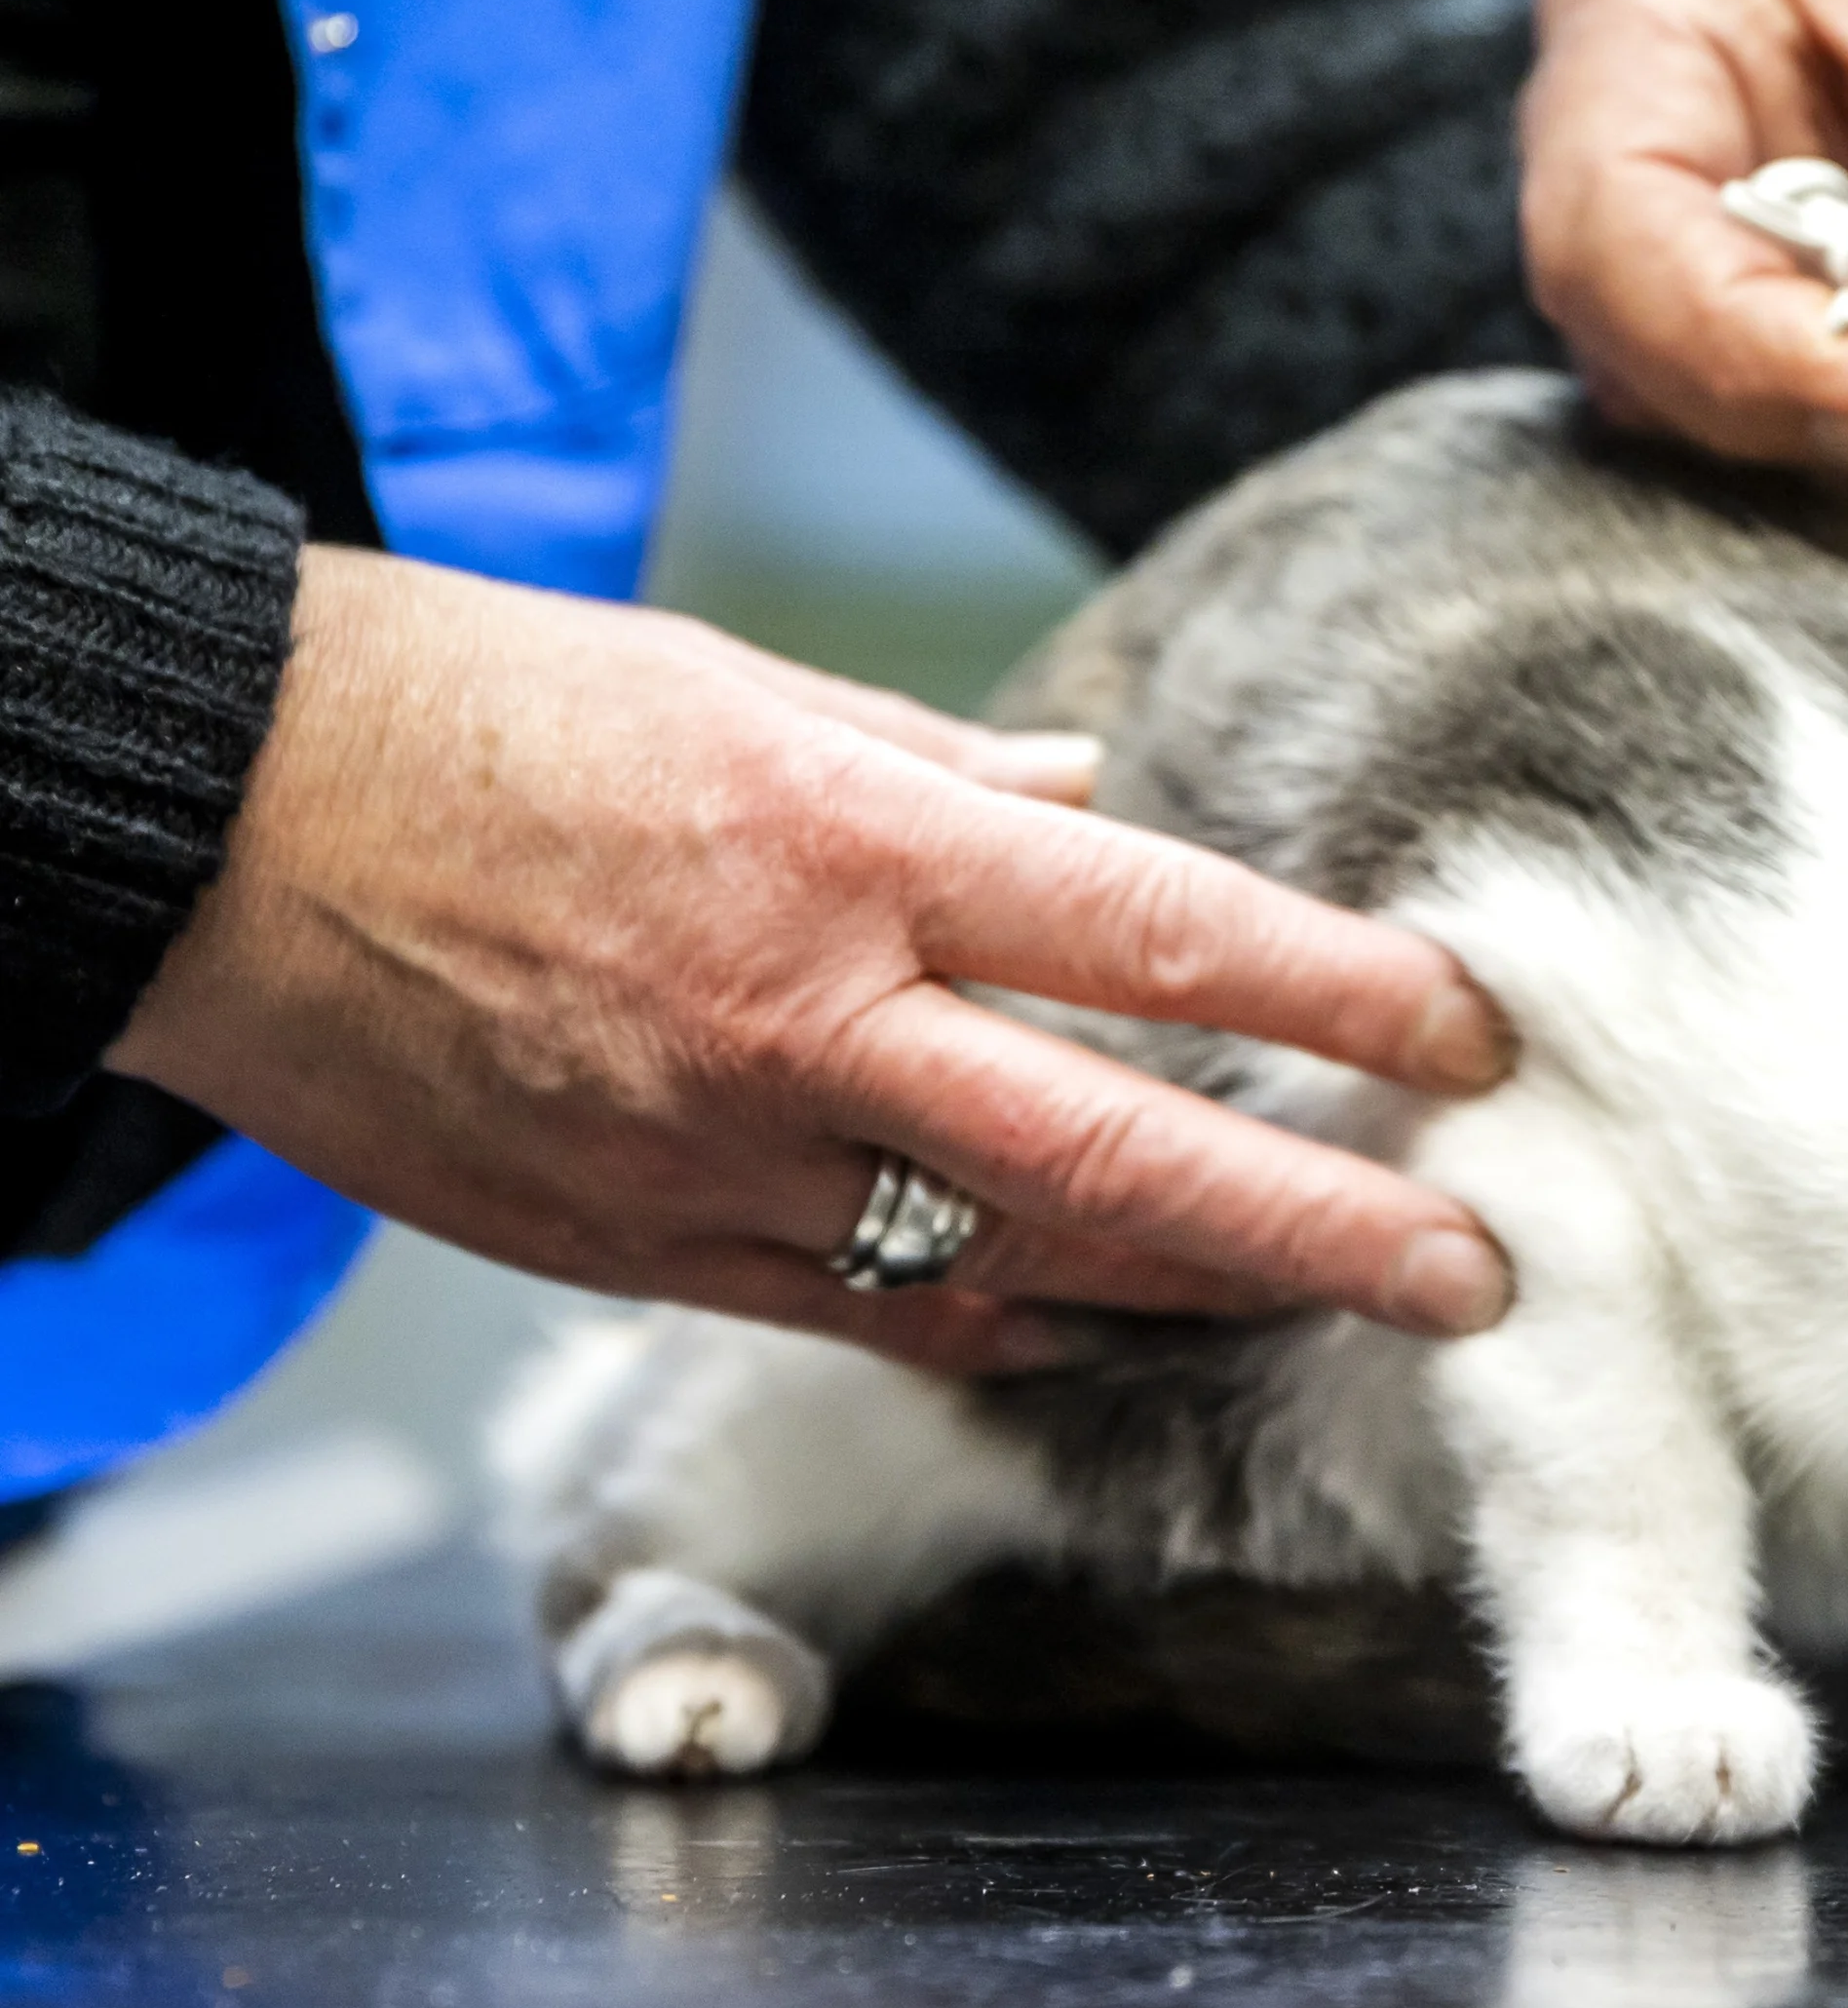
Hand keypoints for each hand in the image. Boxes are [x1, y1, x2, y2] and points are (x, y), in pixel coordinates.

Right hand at [107, 549, 1520, 1373]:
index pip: (1156, 933)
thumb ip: (941, 772)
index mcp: (845, 847)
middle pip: (1121, 1153)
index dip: (1338, 992)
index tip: (1471, 1029)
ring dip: (1191, 1294)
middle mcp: (803, 1022)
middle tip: (1476, 1273)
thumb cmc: (475, 713)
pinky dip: (1008, 1320)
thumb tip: (1094, 806)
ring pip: (1012, 1263)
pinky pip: (869, 1310)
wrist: (211, 824)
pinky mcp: (636, 1247)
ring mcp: (717, 1159)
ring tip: (1332, 1303)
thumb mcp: (736, 685)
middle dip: (1323, 1229)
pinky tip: (1109, 1321)